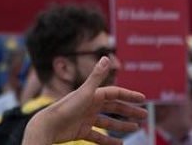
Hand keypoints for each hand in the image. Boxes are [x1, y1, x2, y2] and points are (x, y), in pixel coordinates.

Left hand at [23, 57, 146, 144]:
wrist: (47, 126)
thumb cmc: (66, 108)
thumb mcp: (85, 92)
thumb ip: (97, 76)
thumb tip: (106, 56)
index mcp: (93, 94)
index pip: (116, 93)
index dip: (129, 95)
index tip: (143, 99)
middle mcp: (90, 105)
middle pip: (114, 108)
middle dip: (129, 111)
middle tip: (144, 116)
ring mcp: (86, 118)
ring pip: (108, 122)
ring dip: (122, 125)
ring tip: (135, 128)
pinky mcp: (81, 131)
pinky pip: (98, 136)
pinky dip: (108, 140)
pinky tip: (119, 143)